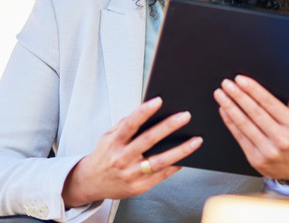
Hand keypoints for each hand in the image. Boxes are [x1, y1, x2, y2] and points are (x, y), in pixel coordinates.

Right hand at [62, 97, 202, 206]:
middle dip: (168, 127)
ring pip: (159, 161)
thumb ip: (125, 125)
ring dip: (180, 150)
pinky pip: (161, 175)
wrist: (92, 182)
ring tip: (196, 140)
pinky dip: (175, 166)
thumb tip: (146, 112)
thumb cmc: (104, 155)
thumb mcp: (108, 137)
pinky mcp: (139, 187)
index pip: (130, 124)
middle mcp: (122, 158)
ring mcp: (131, 174)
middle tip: (185, 116)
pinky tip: (187, 158)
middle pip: (148, 140)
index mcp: (114, 142)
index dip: (144, 111)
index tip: (159, 100)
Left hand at [214, 75, 288, 180]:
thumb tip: (282, 79)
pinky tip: (223, 111)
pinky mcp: (256, 159)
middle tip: (226, 84)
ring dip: (230, 107)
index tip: (240, 79)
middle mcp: (281, 138)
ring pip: (244, 124)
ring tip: (220, 95)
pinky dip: (229, 122)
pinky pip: (239, 137)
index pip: (269, 103)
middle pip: (254, 112)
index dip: (253, 90)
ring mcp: (268, 150)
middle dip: (238, 96)